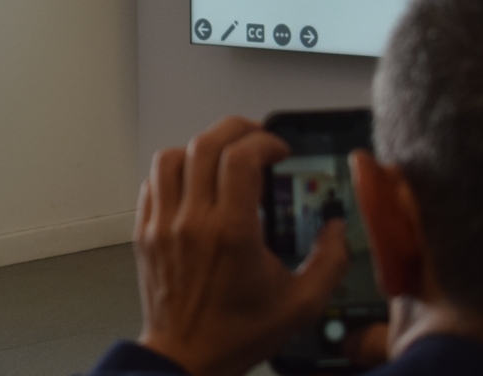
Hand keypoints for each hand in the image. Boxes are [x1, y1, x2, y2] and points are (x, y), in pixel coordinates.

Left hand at [136, 116, 350, 375]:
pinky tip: (193, 180)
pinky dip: (174, 170)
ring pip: (171, 156)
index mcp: (231, 233)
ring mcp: (163, 224)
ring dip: (200, 147)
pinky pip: (152, 182)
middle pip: (206, 144)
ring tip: (223, 155)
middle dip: (236, 129)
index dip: (264, 141)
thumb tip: (338, 229)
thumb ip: (329, 263)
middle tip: (256, 137)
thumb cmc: (238, 333)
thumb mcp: (301, 305)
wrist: (187, 357)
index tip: (279, 149)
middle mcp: (193, 222)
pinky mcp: (145, 231)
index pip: (241, 158)